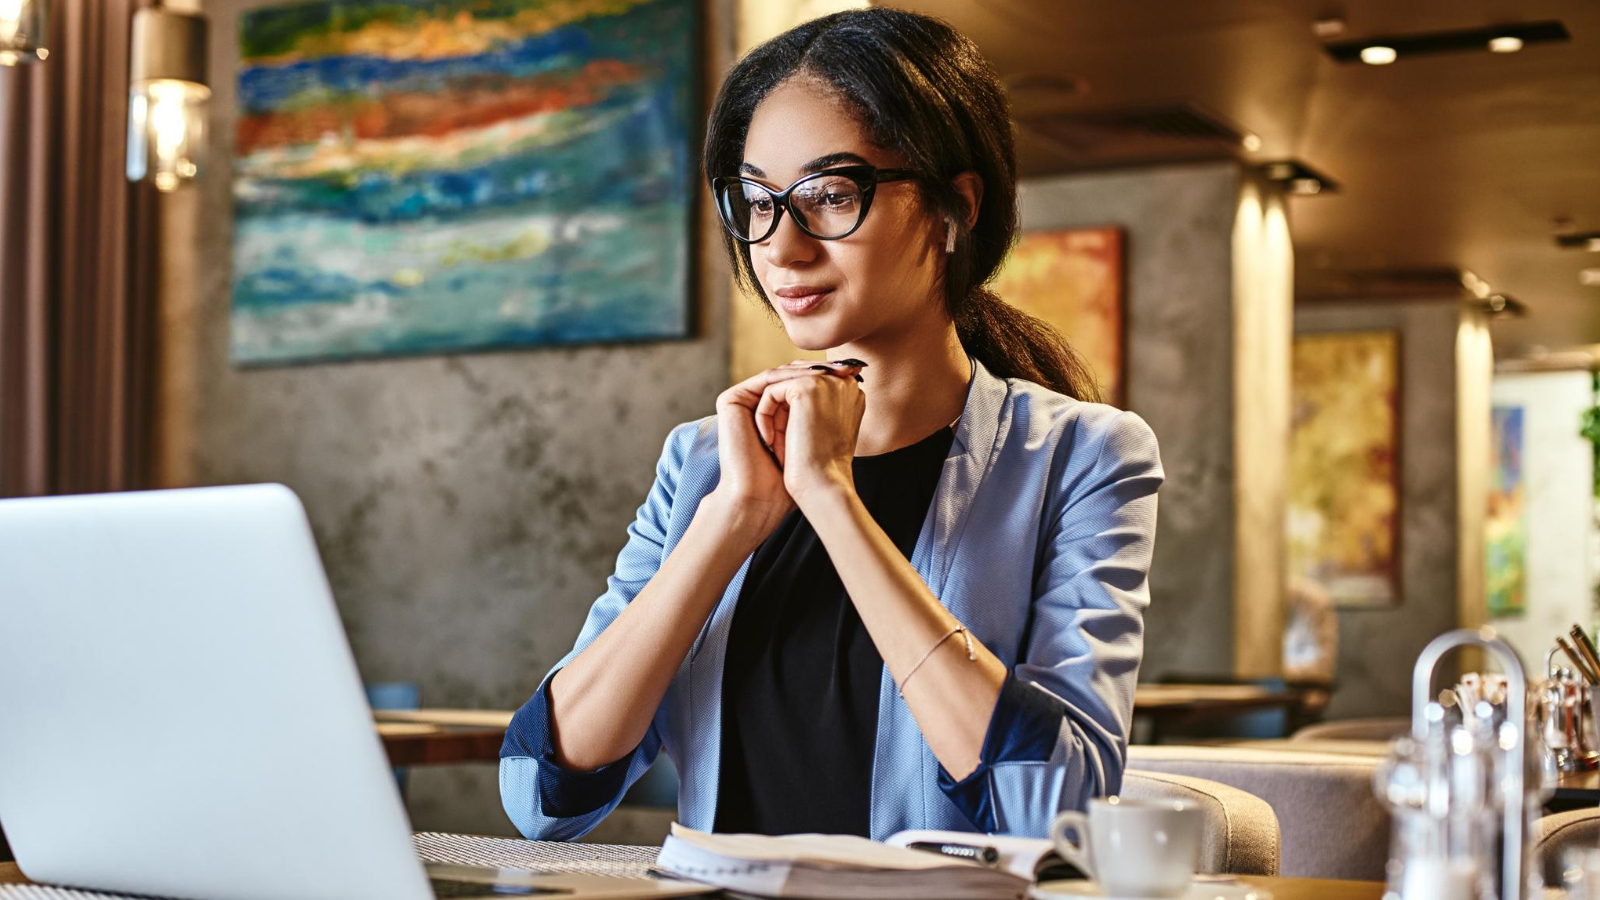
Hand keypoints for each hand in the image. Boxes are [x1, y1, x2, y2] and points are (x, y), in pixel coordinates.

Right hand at [707, 362, 856, 547]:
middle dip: (817, 370)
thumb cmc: (796, 473)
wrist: (765, 493)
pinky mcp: (731, 401)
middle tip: (844, 366)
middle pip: (791, 375)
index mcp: (774, 411)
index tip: (854, 372)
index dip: (827, 376)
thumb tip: (856, 377)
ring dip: (805, 373)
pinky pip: (764, 381)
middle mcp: (757, 404)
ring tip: (827, 373)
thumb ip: (828, 405)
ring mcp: (743, 401)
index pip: (801, 382)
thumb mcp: (817, 432)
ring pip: (780, 376)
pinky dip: (787, 379)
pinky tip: (808, 381)